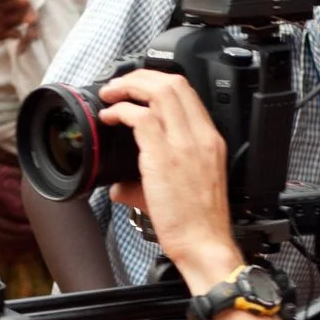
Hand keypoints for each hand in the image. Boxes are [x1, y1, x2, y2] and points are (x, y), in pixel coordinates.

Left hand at [97, 70, 237, 287]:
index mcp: (210, 139)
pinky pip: (140, 118)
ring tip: (110, 96)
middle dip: (139, 77)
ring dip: (127, 88)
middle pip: (173, 83)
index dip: (157, 81)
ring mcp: (184, 144)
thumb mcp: (186, 188)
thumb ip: (154, 178)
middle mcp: (200, 136)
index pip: (187, 91)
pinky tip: (109, 118)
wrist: (205, 243)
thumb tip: (120, 185)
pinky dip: (120, 111)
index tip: (137, 87)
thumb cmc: (198, 221)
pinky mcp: (164, 157)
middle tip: (118, 86)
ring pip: (158, 93)